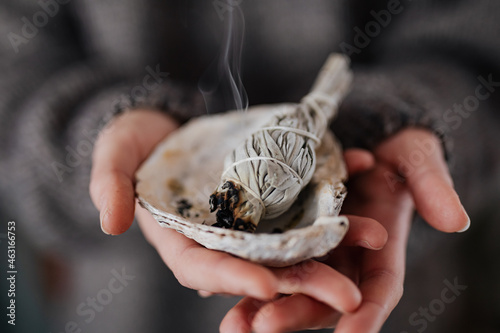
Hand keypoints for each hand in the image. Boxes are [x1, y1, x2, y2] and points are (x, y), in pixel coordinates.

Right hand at [89, 109, 386, 312]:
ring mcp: (254, 213)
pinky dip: (336, 180)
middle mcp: (226, 236)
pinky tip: (367, 163)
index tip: (266, 286)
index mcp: (185, 240)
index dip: (233, 279)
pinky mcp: (274, 187)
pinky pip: (307, 189)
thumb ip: (111, 183)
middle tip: (348, 297)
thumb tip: (112, 221)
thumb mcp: (115, 155)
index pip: (207, 268)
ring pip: (296, 232)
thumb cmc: (134, 142)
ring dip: (336, 238)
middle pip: (264, 263)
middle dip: (304, 281)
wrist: (165, 123)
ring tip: (377, 238)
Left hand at [220, 128, 468, 332]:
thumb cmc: (397, 148)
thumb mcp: (416, 158)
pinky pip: (267, 256)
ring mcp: (315, 245)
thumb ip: (432, 186)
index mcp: (380, 246)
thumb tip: (456, 220)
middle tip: (264, 326)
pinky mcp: (288, 230)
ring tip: (234, 324)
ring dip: (262, 305)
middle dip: (296, 313)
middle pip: (323, 293)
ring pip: (289, 282)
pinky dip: (245, 272)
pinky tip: (216, 284)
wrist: (367, 135)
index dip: (368, 311)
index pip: (378, 286)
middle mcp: (344, 255)